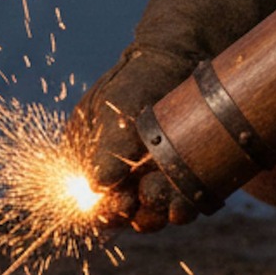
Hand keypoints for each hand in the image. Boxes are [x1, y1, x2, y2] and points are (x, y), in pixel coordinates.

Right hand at [68, 46, 190, 225]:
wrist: (184, 58)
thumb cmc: (141, 78)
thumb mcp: (117, 107)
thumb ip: (107, 147)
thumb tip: (97, 187)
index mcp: (89, 158)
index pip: (86, 201)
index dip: (101, 212)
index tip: (121, 204)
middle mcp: (118, 173)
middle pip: (118, 214)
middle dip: (130, 216)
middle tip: (142, 204)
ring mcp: (148, 176)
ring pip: (149, 214)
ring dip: (157, 215)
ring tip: (171, 205)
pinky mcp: (178, 176)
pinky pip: (176, 204)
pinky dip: (182, 207)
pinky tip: (189, 202)